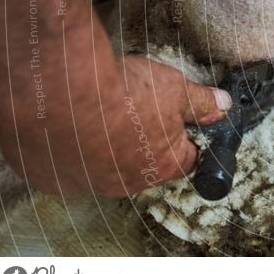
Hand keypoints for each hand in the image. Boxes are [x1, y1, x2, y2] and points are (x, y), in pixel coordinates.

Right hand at [0, 56, 231, 196]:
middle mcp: (124, 184)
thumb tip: (223, 106)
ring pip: (102, 166)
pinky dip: (67, 147)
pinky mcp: (49, 177)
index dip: (185, 134)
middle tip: (132, 106)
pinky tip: (68, 121)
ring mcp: (84, 184)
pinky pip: (64, 165)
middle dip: (142, 138)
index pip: (187, 158)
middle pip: (143, 164)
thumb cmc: (122, 91)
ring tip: (98, 110)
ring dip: (103, 145)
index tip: (177, 118)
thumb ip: (202, 102)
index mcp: (162, 167)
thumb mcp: (176, 89)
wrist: (60, 90)